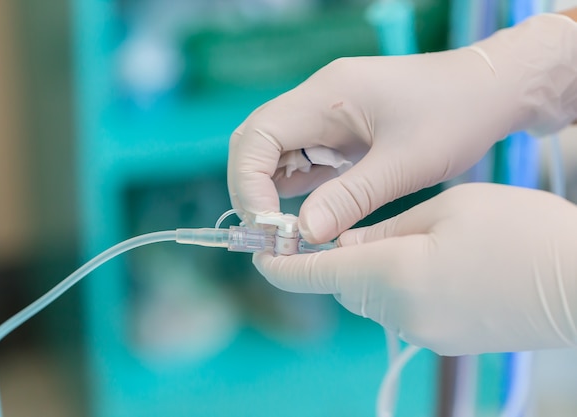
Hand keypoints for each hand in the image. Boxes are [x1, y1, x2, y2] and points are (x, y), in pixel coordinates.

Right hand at [228, 14, 576, 242]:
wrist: (489, 90)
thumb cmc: (455, 115)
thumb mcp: (404, 163)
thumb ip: (350, 198)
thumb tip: (304, 234)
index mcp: (325, 96)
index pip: (257, 136)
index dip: (248, 183)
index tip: (268, 227)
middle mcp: (316, 101)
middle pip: (256, 144)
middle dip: (253, 191)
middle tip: (270, 236)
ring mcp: (324, 116)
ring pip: (274, 154)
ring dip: (271, 193)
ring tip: (287, 235)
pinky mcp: (337, 133)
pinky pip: (302, 161)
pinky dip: (296, 190)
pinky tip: (308, 216)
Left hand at [253, 183, 576, 355]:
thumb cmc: (519, 230)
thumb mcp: (446, 208)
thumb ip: (384, 228)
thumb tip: (344, 241)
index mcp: (393, 273)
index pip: (315, 273)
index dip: (280, 264)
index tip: (258, 254)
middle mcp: (401, 313)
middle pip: (342, 286)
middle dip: (331, 260)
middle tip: (337, 227)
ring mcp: (424, 332)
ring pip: (370, 298)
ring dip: (365, 271)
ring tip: (392, 238)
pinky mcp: (445, 340)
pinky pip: (400, 310)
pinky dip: (394, 287)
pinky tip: (423, 263)